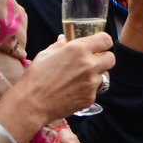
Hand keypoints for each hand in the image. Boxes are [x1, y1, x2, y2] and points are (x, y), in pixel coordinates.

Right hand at [0, 32, 114, 133]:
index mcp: (79, 49)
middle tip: (93, 61)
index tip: (100, 45)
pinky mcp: (90, 98)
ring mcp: (91, 83)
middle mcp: (89, 65)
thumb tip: (65, 38)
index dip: (104, 42)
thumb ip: (61, 45)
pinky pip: (96, 90)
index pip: (106, 40)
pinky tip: (74, 90)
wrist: (32, 104)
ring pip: (104, 75)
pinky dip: (88, 89)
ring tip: (81, 78)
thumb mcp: (46, 54)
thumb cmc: (35, 77)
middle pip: (111, 58)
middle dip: (104, 58)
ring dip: (96, 75)